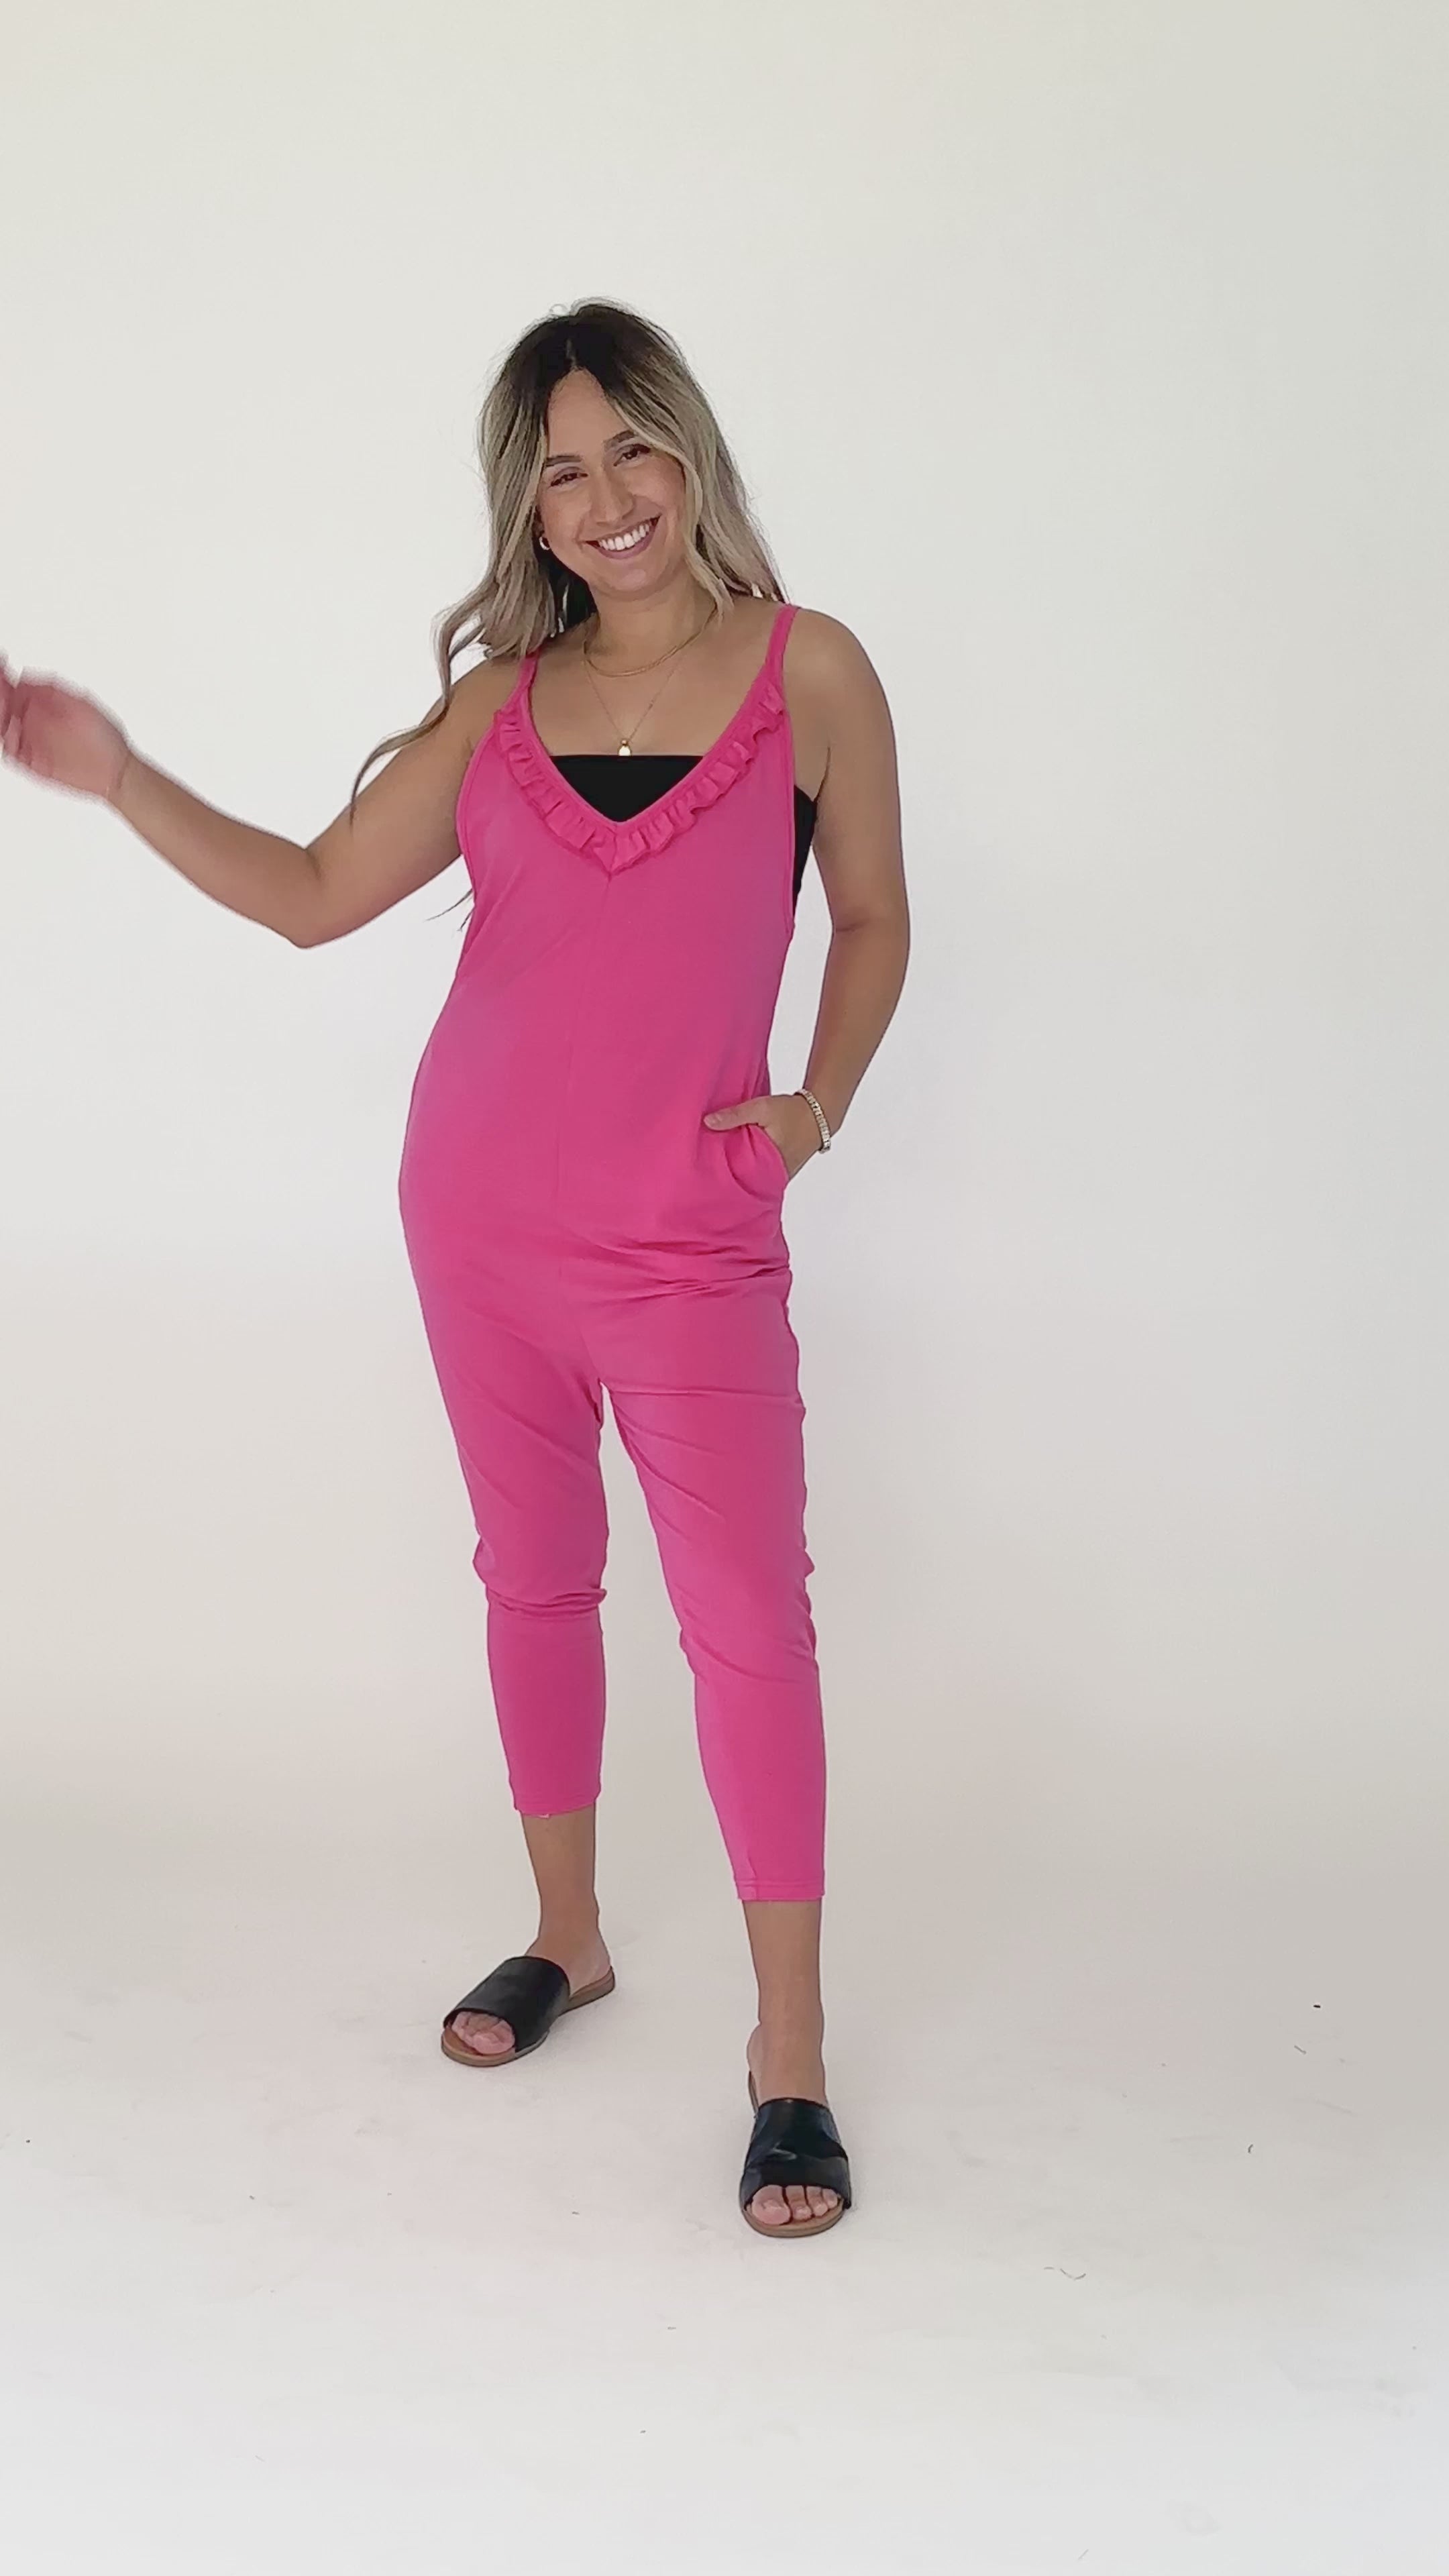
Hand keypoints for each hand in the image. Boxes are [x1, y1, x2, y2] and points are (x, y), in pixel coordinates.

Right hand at [0, 658, 132, 801]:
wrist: (115, 771)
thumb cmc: (104, 737)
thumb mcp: (81, 704)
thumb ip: (51, 690)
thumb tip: (24, 679)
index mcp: (43, 704)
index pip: (14, 688)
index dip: (4, 680)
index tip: (1, 672)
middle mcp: (34, 722)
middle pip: (4, 708)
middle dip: (0, 699)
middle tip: (2, 694)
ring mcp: (31, 742)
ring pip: (3, 729)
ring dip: (0, 720)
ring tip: (4, 711)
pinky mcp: (32, 763)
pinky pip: (11, 753)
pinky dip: (7, 744)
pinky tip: (10, 735)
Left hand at [702, 1091, 819, 1181]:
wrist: (819, 1113)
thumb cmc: (791, 1111)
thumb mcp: (761, 1108)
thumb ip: (735, 1115)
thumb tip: (707, 1122)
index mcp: (769, 1166)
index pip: (741, 1182)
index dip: (723, 1182)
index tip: (705, 1179)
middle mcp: (776, 1176)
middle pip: (747, 1184)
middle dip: (729, 1182)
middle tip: (706, 1179)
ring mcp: (781, 1175)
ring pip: (755, 1181)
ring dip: (740, 1176)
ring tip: (717, 1174)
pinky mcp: (783, 1170)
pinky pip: (763, 1175)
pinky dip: (751, 1171)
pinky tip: (737, 1165)